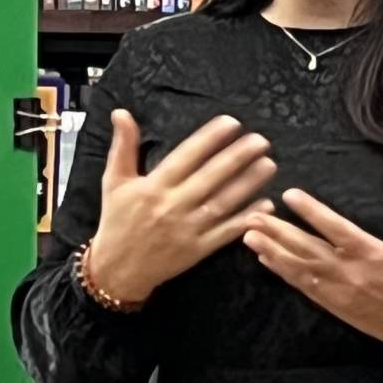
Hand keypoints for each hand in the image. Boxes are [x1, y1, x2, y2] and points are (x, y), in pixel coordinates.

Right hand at [84, 110, 275, 307]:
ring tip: (269, 165)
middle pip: (210, 177)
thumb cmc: (117, 221)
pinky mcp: (197, 250)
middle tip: (261, 140)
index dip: (210, 138)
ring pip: (222, 203)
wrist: (116, 270)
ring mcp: (187, 229)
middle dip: (237, 157)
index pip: (186, 156)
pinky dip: (246, 219)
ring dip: (248, 184)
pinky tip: (266, 205)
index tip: (232, 123)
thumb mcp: (114, 181)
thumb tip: (121, 112)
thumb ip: (123, 146)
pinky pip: (226, 232)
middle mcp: (172, 206)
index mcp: (153, 186)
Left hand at [243, 171, 382, 354]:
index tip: (289, 195)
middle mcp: (350, 272)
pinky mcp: (333, 305)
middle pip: (306, 248)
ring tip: (248, 235)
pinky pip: (303, 286)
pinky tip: (266, 258)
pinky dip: (283, 272)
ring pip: (299, 269)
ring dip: (272, 251)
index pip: (335, 228)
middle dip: (277, 231)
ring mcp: (338, 291)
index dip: (310, 211)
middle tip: (252, 215)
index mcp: (372, 253)